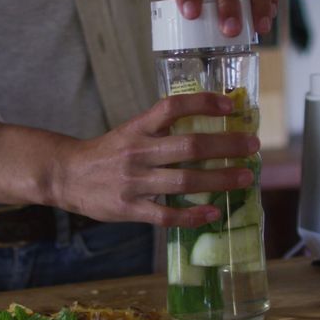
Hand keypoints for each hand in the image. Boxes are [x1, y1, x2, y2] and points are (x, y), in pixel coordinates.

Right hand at [50, 93, 258, 227]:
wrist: (66, 175)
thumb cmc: (107, 153)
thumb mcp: (130, 131)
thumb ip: (162, 130)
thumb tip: (207, 128)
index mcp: (138, 128)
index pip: (173, 108)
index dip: (203, 103)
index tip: (230, 105)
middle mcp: (137, 152)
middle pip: (188, 147)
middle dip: (226, 146)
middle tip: (252, 145)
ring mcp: (134, 182)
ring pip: (184, 182)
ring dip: (220, 180)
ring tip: (245, 177)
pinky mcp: (130, 209)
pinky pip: (167, 215)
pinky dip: (193, 216)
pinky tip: (215, 213)